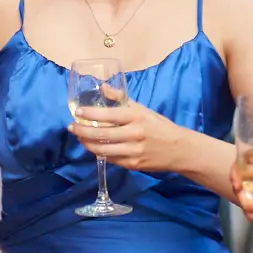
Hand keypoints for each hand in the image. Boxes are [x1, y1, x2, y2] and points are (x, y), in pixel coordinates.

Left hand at [68, 96, 183, 172]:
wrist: (180, 150)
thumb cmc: (159, 126)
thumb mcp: (143, 109)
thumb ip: (121, 99)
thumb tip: (103, 87)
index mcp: (137, 117)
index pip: (109, 114)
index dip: (90, 113)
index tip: (77, 112)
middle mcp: (134, 134)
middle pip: (102, 134)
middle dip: (83, 130)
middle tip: (72, 127)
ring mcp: (133, 151)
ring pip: (103, 149)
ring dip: (87, 143)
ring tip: (80, 137)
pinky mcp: (133, 164)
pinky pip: (111, 159)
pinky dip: (100, 153)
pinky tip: (94, 147)